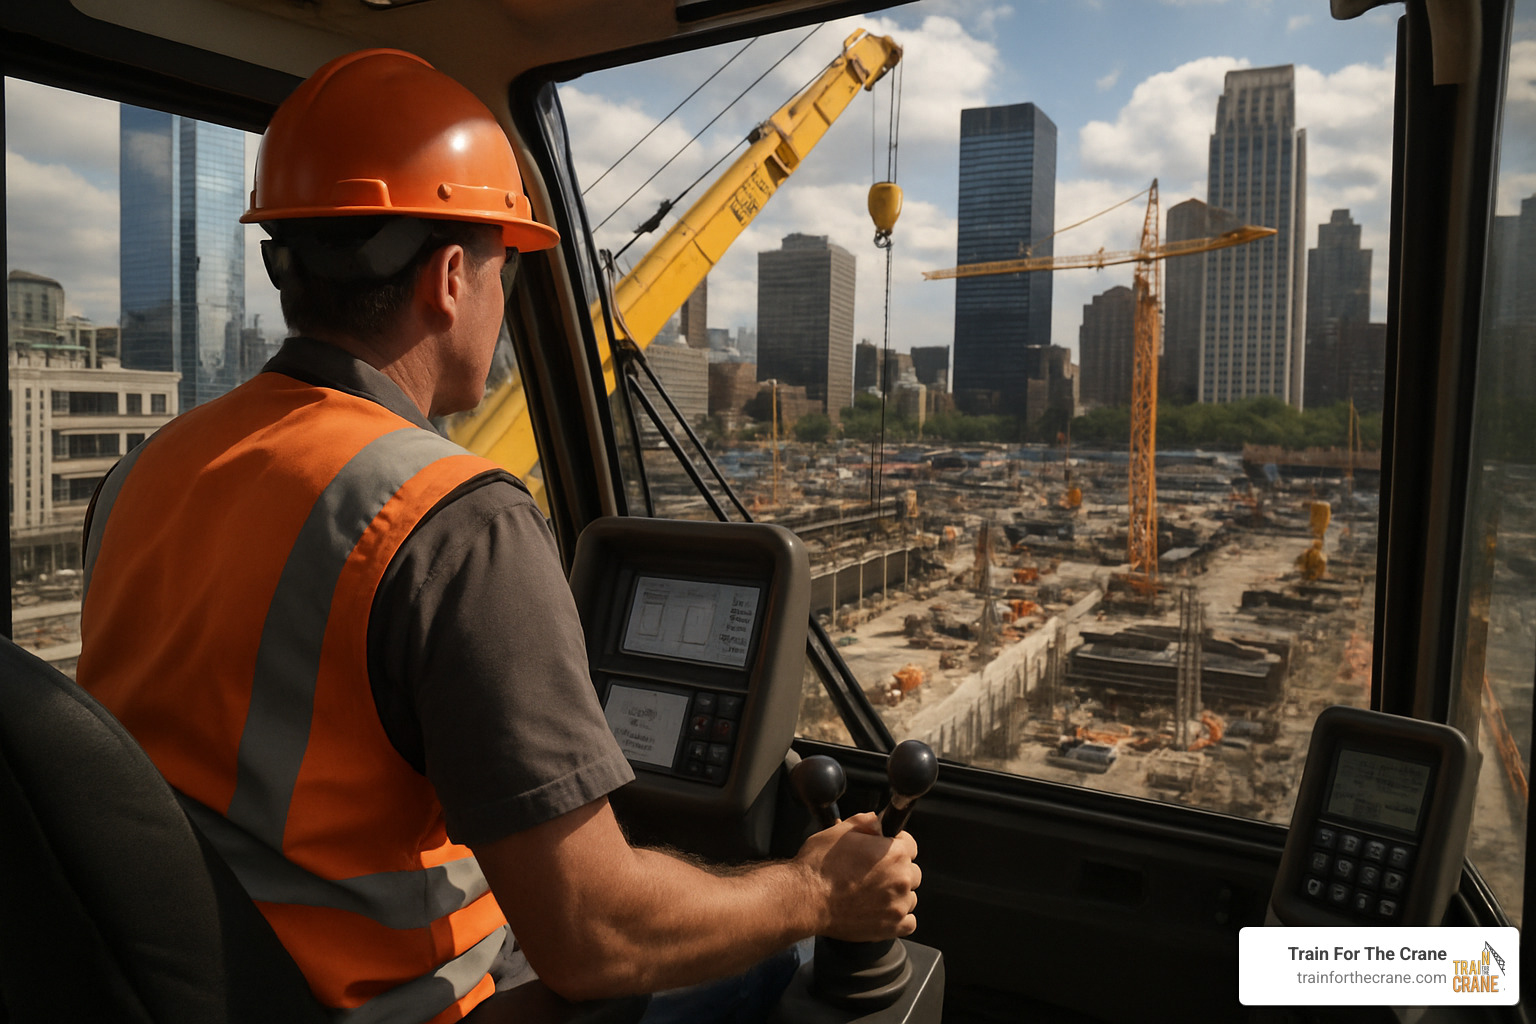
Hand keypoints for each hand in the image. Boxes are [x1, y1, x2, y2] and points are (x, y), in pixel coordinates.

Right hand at [793, 811, 920, 941]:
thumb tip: (878, 822)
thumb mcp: (839, 831)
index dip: (895, 844)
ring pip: (910, 897)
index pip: (910, 845)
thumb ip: (866, 822)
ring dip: (897, 895)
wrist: (805, 899)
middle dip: (897, 870)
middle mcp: (901, 879)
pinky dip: (898, 918)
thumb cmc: (818, 866)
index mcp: (894, 853)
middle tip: (873, 873)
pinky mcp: (891, 927)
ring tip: (873, 894)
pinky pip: (909, 922)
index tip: (883, 849)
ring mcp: (898, 905)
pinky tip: (880, 911)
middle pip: (912, 872)